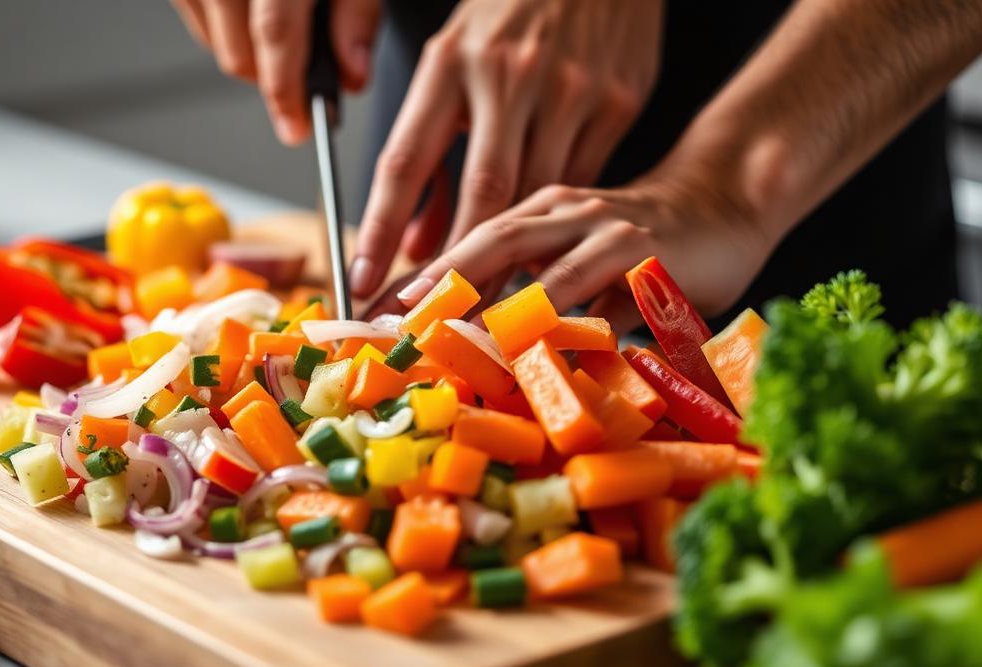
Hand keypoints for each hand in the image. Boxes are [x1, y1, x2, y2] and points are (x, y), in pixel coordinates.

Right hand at [171, 0, 380, 143]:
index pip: (275, 35)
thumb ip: (356, 14)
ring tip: (284, 33)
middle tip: (303, 77)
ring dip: (249, 56)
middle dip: (273, 81)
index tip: (299, 128)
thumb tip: (353, 76)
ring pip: (215, 45)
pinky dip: (226, 31)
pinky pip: (198, 20)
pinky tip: (252, 14)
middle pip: (239, 56)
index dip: (288, 91)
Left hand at [351, 0, 663, 296]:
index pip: (405, 162)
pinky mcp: (618, 103)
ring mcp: (569, 89)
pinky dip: (561, 228)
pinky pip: (581, 184)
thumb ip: (435, 154)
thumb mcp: (453, 67)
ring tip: (486, 314)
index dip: (381, 230)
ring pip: (536, 199)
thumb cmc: (511, 19)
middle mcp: (508, 76)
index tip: (364, 280)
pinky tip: (546, 261)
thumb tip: (418, 243)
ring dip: (513, 263)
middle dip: (456, 271)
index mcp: (451, 63)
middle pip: (480, 195)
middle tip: (435, 321)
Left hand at [380, 173, 774, 331]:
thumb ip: (532, 286)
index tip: (377, 311)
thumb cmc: (640, 241)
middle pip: (495, 245)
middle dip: (445, 286)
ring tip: (463, 349)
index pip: (472, 241)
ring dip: (503, 316)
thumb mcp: (576, 253)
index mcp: (540, 210)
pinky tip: (551, 361)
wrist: (726, 200)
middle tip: (404, 326)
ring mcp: (611, 234)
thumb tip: (471, 341)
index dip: (425, 276)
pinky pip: (610, 302)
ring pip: (549, 275)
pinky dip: (579, 332)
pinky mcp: (653, 260)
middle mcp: (567, 214)